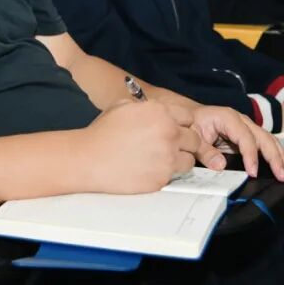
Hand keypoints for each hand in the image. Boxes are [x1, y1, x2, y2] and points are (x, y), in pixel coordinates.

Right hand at [80, 100, 201, 193]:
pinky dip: (164, 174)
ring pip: (189, 160)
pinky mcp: (162, 178)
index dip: (181, 124)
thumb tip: (157, 111)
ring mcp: (167, 157)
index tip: (175, 130)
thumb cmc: (102, 132)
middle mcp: (169, 133)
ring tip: (159, 160)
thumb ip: (146, 107)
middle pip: (195, 140)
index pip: (188, 117)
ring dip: (179, 160)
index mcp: (160, 112)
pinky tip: (147, 169)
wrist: (88, 158)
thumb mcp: (123, 106)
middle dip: (185, 143)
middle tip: (169, 147)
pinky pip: (173, 176)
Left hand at [188, 105, 283, 180]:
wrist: (187, 116)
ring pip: (268, 140)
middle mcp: (241, 120)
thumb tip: (221, 165)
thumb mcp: (192, 137)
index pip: (244, 137)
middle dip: (274, 157)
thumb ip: (205, 151)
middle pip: (262, 137)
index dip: (251, 155)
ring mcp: (246, 126)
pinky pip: (266, 142)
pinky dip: (279, 152)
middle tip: (282, 175)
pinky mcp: (248, 134)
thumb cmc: (190, 125)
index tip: (253, 173)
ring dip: (280, 156)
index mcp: (227, 118)